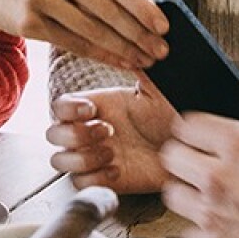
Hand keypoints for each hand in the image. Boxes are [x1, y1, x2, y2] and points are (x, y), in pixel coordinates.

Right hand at [0, 0, 168, 70]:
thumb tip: (145, 9)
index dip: (143, 6)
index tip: (164, 26)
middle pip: (108, 8)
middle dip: (139, 33)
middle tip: (161, 50)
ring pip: (93, 29)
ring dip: (123, 48)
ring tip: (145, 59)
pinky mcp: (28, 21)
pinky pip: (74, 43)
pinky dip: (101, 55)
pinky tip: (119, 61)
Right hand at [46, 80, 175, 193]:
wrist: (186, 151)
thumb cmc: (170, 119)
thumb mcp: (155, 93)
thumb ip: (141, 72)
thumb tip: (132, 53)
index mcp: (97, 107)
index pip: (60, 106)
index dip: (67, 109)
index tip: (90, 110)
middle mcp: (89, 132)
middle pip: (53, 135)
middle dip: (75, 135)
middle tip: (108, 132)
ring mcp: (93, 158)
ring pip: (60, 162)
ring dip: (83, 159)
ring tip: (113, 154)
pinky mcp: (102, 181)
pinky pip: (80, 184)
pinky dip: (95, 179)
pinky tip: (117, 171)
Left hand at [160, 70, 238, 237]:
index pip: (185, 125)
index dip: (193, 128)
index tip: (202, 136)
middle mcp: (218, 177)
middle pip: (171, 157)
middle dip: (185, 156)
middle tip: (203, 162)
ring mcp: (212, 214)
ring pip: (172, 194)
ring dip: (188, 191)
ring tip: (211, 194)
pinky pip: (186, 232)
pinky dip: (200, 228)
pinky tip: (223, 223)